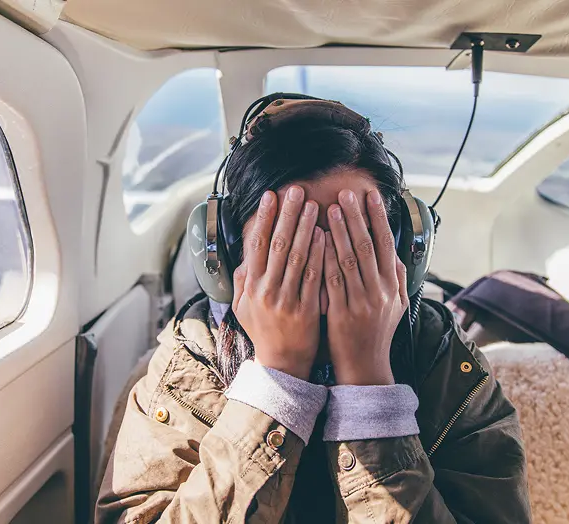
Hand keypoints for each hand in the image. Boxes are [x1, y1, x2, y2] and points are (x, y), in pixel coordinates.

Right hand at [232, 186, 325, 379]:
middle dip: (287, 215)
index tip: (271, 195)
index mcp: (251, 286)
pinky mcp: (306, 309)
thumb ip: (243, 281)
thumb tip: (245, 257)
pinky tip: (325, 235)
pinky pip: (313, 277)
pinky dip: (318, 254)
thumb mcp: (244, 308)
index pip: (256, 244)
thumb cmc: (264, 332)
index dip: (264, 218)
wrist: (282, 365)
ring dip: (305, 228)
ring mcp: (286, 300)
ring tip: (314, 204)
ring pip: (295, 257)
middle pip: (276, 245)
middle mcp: (266, 290)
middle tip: (296, 190)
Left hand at [324, 189, 407, 384]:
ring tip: (329, 208)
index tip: (371, 195)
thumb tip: (394, 249)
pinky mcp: (340, 313)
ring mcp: (360, 302)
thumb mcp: (396, 304)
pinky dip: (324, 258)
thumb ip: (395, 276)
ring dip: (339, 231)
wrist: (365, 367)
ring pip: (349, 260)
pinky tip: (316, 240)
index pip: (386, 244)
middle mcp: (379, 292)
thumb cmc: (376, 332)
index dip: (378, 218)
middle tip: (347, 193)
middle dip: (357, 217)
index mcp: (392, 286)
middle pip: (368, 246)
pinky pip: (331, 280)